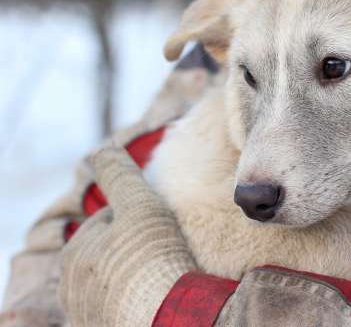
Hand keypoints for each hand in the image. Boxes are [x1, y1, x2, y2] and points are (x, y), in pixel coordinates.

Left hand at [59, 146, 197, 326]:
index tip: (157, 222)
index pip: (106, 221)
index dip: (135, 216)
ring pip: (114, 281)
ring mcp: (88, 315)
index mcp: (73, 252)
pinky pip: (121, 307)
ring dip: (133, 274)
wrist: (168, 320)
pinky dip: (137, 298)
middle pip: (108, 253)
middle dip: (130, 247)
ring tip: (163, 272)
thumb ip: (120, 175)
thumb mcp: (140, 205)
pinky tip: (156, 295)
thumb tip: (104, 150)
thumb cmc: (152, 259)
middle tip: (163, 247)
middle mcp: (71, 288)